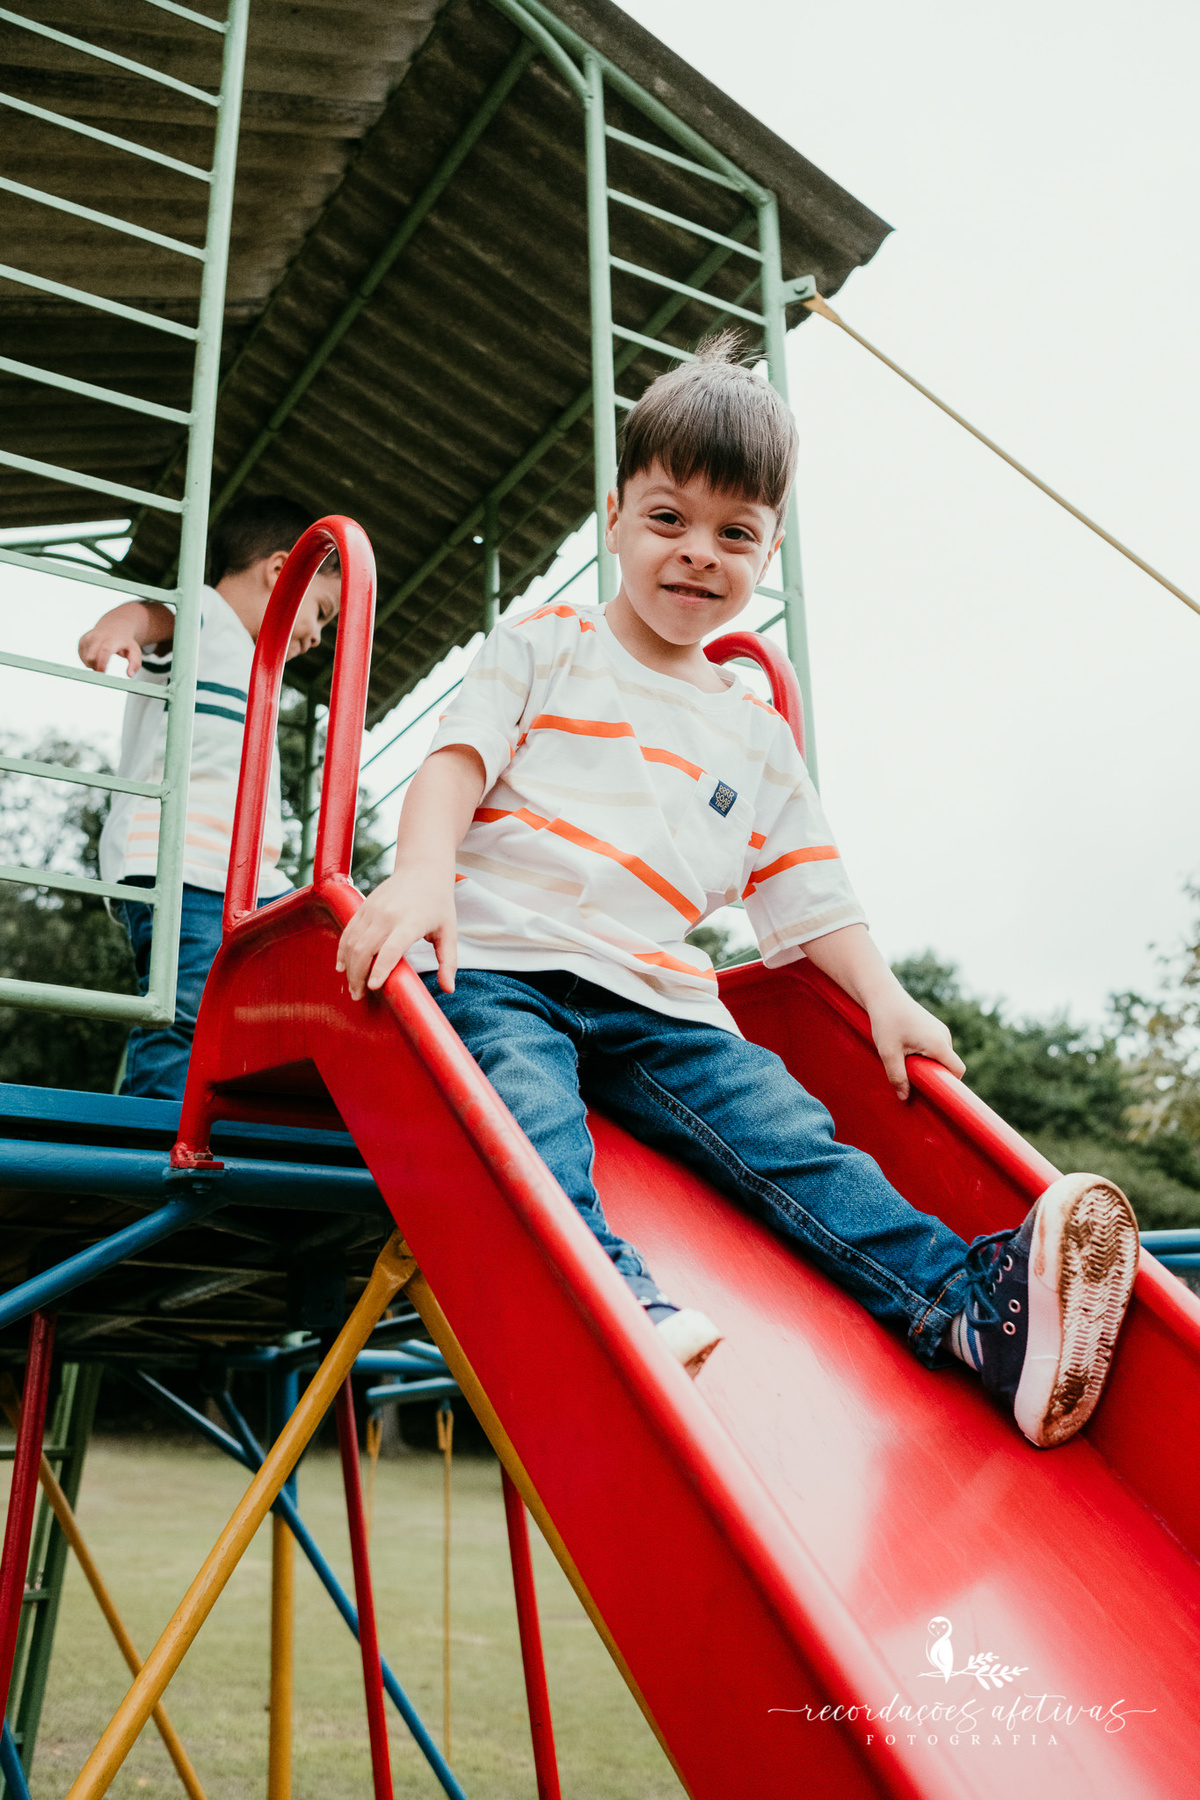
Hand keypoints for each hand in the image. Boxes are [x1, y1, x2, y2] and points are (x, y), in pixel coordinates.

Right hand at [78, 600, 172, 675]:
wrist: (115, 627)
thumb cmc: (125, 642)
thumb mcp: (135, 651)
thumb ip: (135, 663)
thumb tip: (129, 675)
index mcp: (111, 640)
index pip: (104, 651)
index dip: (101, 663)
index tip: (102, 674)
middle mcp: (98, 637)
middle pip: (91, 656)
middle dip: (95, 668)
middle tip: (103, 673)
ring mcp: (88, 638)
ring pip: (85, 658)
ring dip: (93, 665)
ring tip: (103, 660)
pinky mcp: (82, 640)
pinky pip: (82, 656)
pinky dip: (88, 661)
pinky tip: (96, 656)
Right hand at [335, 862, 457, 999]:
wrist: (423, 869)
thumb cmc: (438, 904)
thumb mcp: (448, 932)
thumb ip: (448, 962)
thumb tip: (449, 989)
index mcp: (411, 922)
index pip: (391, 948)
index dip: (381, 969)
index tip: (373, 987)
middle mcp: (389, 915)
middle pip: (365, 949)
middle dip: (358, 975)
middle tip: (359, 996)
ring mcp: (373, 909)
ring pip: (353, 942)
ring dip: (348, 966)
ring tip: (352, 986)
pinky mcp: (364, 905)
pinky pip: (348, 931)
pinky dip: (342, 950)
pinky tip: (342, 965)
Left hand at [867, 988, 964, 1100]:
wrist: (883, 995)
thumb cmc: (886, 1021)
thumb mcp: (888, 1052)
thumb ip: (897, 1076)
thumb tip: (904, 1097)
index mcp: (938, 1043)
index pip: (957, 1070)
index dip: (949, 1084)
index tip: (933, 1092)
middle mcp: (944, 1036)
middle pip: (949, 1065)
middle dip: (934, 1075)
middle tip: (912, 1076)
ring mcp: (940, 1030)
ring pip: (942, 1057)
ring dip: (928, 1064)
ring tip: (906, 1059)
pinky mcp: (933, 1027)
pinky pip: (936, 1048)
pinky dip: (926, 1054)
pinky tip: (907, 1050)